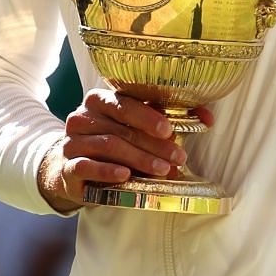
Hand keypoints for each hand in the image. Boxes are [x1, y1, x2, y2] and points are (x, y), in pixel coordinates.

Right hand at [37, 88, 208, 212]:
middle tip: (177, 157)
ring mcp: (72, 142)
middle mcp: (82, 117)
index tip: (169, 129)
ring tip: (162, 169)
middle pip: (121, 127)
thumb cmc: (112, 143)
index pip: (124, 101)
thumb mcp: (135, 128)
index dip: (148, 115)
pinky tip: (125, 175)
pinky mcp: (68, 167)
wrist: (73, 169)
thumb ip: (166, 120)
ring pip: (108, 146)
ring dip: (138, 158)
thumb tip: (207, 118)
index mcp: (100, 100)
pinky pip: (86, 166)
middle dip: (152, 144)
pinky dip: (107, 171)